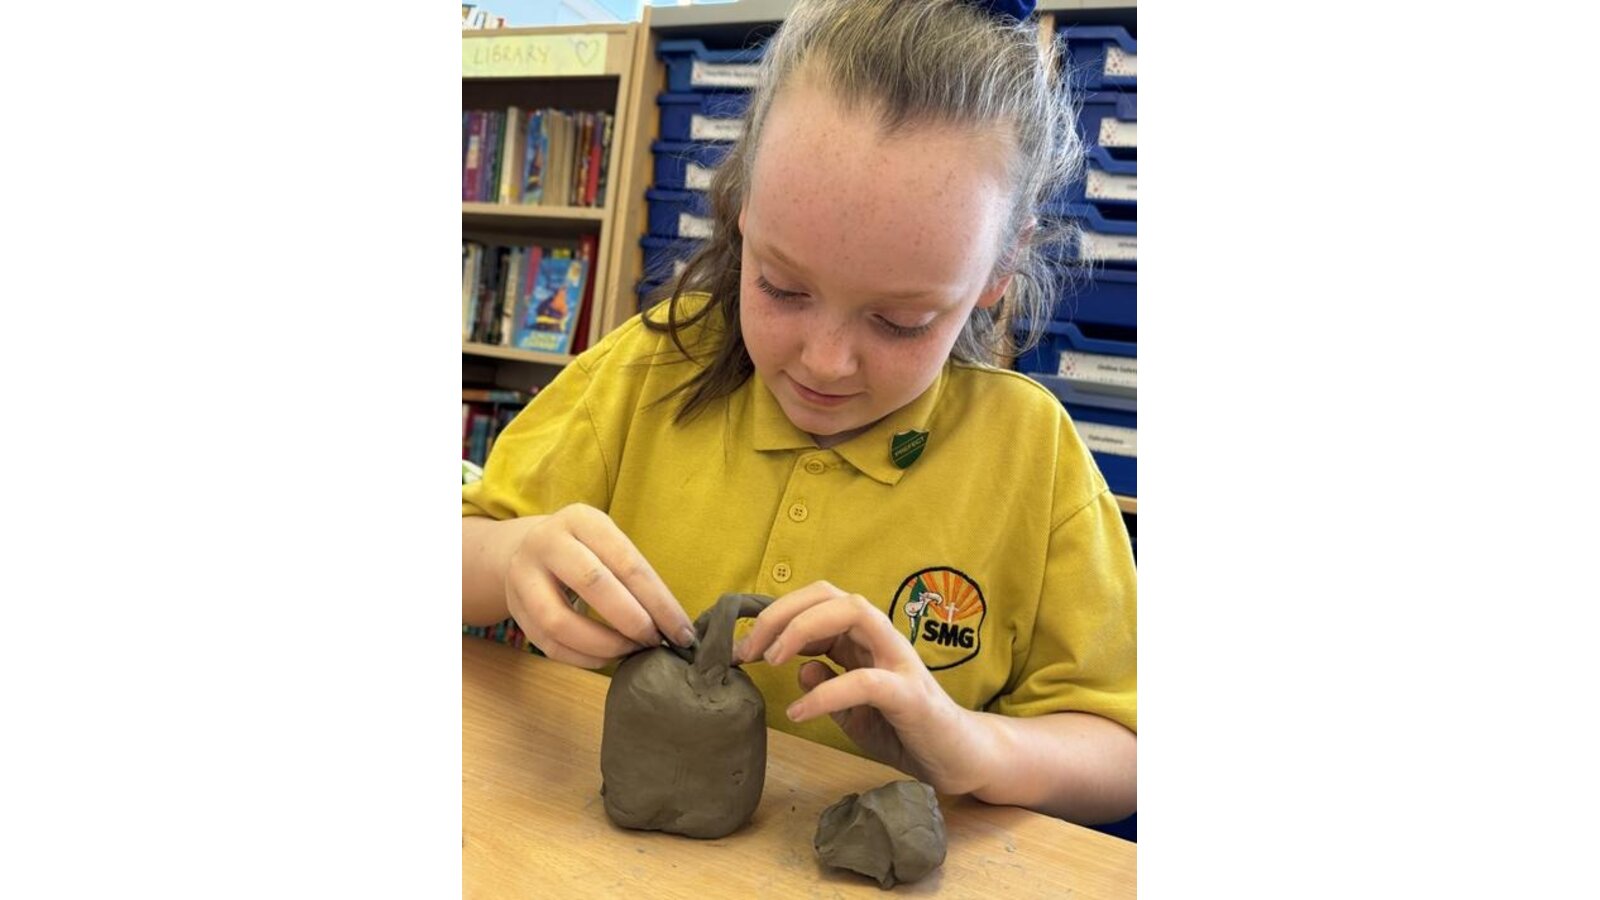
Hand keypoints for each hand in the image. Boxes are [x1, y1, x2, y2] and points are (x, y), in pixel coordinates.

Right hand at [505, 504, 694, 668]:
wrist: (527, 550)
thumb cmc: (585, 551)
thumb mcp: (608, 544)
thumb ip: (635, 576)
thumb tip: (675, 625)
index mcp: (581, 520)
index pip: (627, 562)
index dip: (658, 601)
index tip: (681, 630)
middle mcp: (547, 542)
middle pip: (593, 583)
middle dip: (633, 620)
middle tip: (656, 641)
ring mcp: (523, 576)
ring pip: (561, 621)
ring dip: (605, 644)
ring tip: (631, 650)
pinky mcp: (515, 608)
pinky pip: (548, 644)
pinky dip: (583, 658)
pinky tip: (608, 657)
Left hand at [735, 581, 993, 795]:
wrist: (959, 758)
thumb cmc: (906, 729)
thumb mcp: (854, 710)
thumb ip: (828, 686)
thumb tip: (801, 669)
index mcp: (864, 640)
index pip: (817, 602)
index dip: (775, 616)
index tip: (744, 647)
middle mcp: (882, 639)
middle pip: (831, 595)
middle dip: (782, 613)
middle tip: (749, 649)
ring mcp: (899, 661)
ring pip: (853, 614)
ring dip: (804, 629)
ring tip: (773, 661)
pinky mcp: (911, 694)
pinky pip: (865, 681)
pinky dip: (827, 693)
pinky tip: (799, 712)